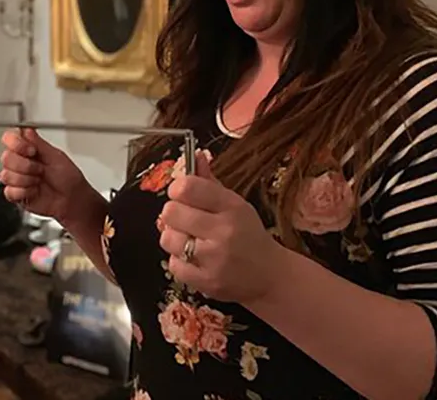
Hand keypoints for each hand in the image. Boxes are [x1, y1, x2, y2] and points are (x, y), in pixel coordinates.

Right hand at [0, 128, 91, 225]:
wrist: (72, 199)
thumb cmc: (68, 178)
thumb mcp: (56, 156)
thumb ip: (38, 143)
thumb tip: (26, 130)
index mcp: (28, 149)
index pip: (9, 139)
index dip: (17, 144)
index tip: (32, 150)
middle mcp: (20, 162)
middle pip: (6, 157)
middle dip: (26, 165)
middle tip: (40, 169)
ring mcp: (16, 178)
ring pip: (7, 175)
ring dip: (27, 179)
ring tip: (39, 181)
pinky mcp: (15, 194)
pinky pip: (10, 191)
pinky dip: (25, 192)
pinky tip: (34, 191)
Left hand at [158, 153, 287, 303]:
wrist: (270, 276)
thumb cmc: (248, 235)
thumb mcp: (235, 204)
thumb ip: (209, 182)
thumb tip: (195, 155)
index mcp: (231, 206)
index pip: (188, 186)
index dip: (178, 189)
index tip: (182, 195)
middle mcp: (223, 231)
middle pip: (171, 212)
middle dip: (173, 214)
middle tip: (184, 220)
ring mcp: (214, 258)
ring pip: (167, 239)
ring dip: (174, 238)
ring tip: (189, 240)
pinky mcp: (206, 282)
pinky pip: (173, 265)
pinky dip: (179, 262)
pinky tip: (194, 260)